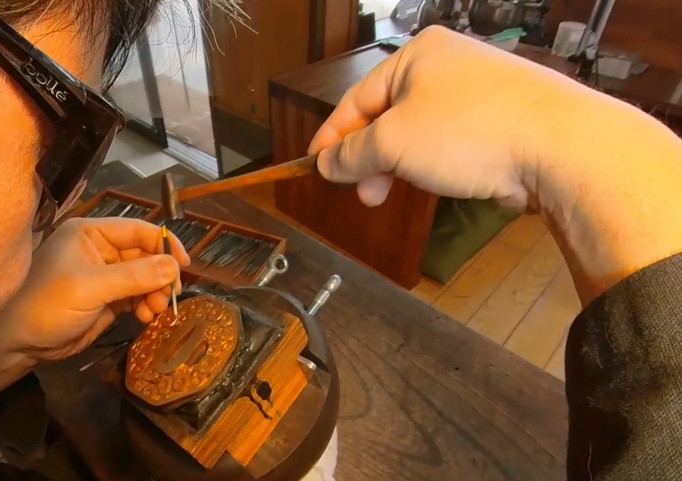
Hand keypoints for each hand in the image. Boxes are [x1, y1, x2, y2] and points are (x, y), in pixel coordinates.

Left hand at [0, 217, 189, 359]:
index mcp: (91, 234)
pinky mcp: (108, 299)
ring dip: (155, 293)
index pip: (138, 230)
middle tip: (169, 296)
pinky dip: (146, 305)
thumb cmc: (46, 306)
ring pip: (145, 277)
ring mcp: (105, 275)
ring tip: (155, 311)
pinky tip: (146, 318)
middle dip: (160, 275)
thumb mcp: (90, 288)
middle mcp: (100, 250)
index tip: (183, 265)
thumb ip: (134, 277)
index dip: (164, 245)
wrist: (17, 344)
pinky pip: (137, 296)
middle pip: (146, 255)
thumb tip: (174, 267)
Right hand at [309, 26, 681, 305]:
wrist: (560, 147)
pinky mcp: (501, 122)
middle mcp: (448, 66)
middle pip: (389, 115)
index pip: (357, 98)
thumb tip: (325, 164)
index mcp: (417, 55)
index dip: (332, 136)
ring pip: (420, 132)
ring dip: (399, 166)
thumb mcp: (393, 142)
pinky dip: (433, 165)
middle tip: (364, 193)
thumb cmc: (467, 132)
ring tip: (392, 195)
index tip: (314, 167)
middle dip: (370, 158)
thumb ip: (351, 154)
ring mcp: (479, 93)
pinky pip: (451, 143)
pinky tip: (434, 184)